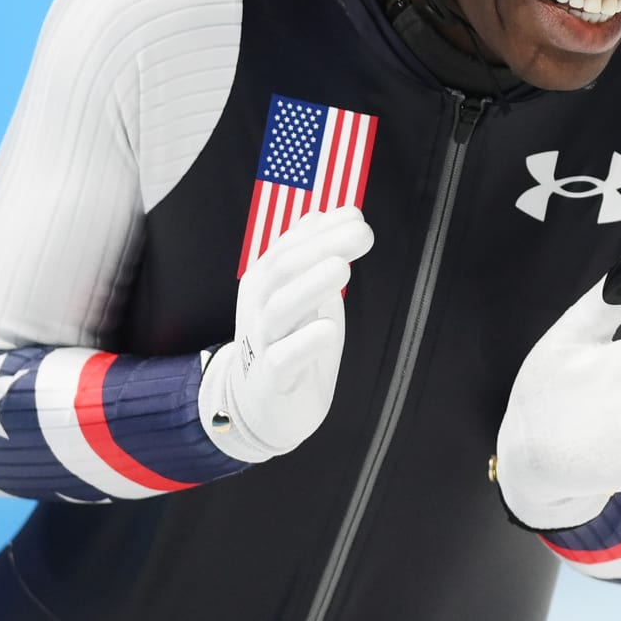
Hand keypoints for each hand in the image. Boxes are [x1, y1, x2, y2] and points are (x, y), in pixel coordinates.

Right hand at [199, 207, 373, 463]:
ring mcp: (262, 342)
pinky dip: (304, 343)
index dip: (323, 229)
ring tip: (343, 269)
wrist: (259, 407)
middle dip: (322, 247)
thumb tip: (329, 212)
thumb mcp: (304, 295)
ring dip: (311, 285)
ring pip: (280, 309)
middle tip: (362, 234)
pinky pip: (283, 359)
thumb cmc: (288, 343)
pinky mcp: (270, 379)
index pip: (290, 245)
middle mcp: (259, 306)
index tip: (357, 215)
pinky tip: (327, 329)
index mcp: (265, 281)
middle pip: (283, 269)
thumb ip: (313, 257)